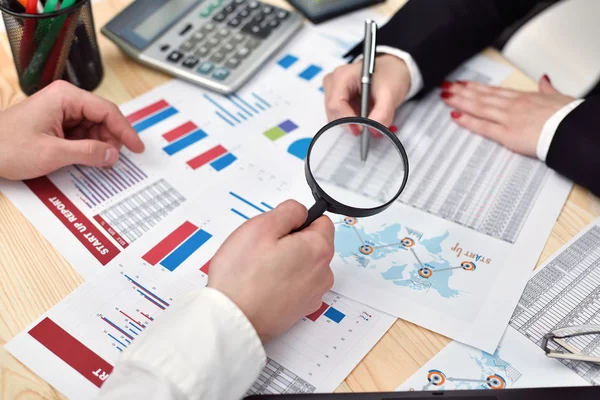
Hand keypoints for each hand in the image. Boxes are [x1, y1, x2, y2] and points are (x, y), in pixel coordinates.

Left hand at [0, 80, 143, 179]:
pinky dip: (88, 147)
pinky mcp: (56, 123)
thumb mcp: (53, 153)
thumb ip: (88, 153)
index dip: (125, 131)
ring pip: (94, 127)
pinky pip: (82, 133)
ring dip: (99, 145)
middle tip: (113, 160)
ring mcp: (60, 111)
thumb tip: (114, 154)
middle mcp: (64, 99)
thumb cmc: (6, 147)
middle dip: (111, 140)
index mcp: (65, 97)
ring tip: (97, 162)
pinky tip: (87, 159)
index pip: (107, 111)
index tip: (136, 147)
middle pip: (102, 118)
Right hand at [208, 200, 334, 342]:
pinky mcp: (300, 310)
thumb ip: (288, 211)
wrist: (233, 320)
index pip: (321, 221)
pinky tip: (262, 286)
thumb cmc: (243, 276)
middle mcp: (323, 273)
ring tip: (259, 270)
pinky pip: (296, 285)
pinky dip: (282, 282)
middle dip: (290, 242)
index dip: (296, 221)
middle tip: (262, 250)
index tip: (277, 230)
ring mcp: (313, 294)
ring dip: (286, 263)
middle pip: (312, 244)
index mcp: (318, 249)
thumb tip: (300, 212)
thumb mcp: (261, 226)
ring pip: (303, 265)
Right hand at [323, 54, 410, 126]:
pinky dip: (352, 121)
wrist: (391, 71)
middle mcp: (333, 82)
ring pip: (335, 118)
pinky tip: (364, 114)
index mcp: (343, 76)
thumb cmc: (389, 76)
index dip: (347, 120)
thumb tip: (373, 130)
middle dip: (351, 123)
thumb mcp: (390, 94)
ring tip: (369, 115)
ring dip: (352, 123)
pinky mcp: (336, 99)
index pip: (336, 104)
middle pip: (334, 113)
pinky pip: (339, 117)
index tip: (361, 130)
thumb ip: (382, 113)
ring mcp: (332, 91)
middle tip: (369, 126)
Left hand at [440, 75, 574, 156]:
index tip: (463, 83)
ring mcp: (508, 118)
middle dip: (461, 91)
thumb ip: (547, 88)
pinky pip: (482, 126)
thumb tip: (544, 80)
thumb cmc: (567, 116)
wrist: (572, 130)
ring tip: (445, 96)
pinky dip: (467, 120)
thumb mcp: (558, 96)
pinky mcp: (507, 134)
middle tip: (445, 87)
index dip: (476, 87)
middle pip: (481, 96)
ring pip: (478, 107)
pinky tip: (454, 116)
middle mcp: (512, 105)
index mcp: (523, 97)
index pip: (493, 90)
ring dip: (459, 101)